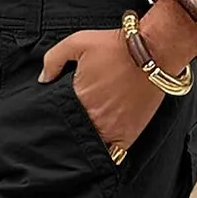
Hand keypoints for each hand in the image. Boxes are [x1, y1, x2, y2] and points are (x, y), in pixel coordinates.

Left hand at [39, 28, 163, 151]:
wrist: (153, 51)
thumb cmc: (117, 46)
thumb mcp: (78, 42)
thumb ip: (54, 59)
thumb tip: (43, 79)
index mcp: (78, 100)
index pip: (58, 120)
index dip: (56, 119)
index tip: (55, 118)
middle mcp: (93, 119)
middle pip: (73, 135)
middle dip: (69, 131)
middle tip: (70, 127)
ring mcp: (111, 130)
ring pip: (90, 146)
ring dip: (86, 142)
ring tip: (86, 136)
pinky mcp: (127, 135)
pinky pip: (113, 155)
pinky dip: (106, 153)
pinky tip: (102, 147)